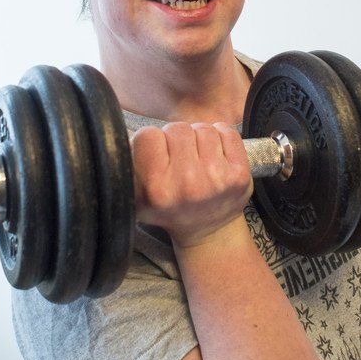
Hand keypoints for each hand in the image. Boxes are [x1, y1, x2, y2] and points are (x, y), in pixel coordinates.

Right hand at [132, 122, 252, 247]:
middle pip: (176, 128)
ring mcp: (216, 178)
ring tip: (197, 158)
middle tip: (179, 158)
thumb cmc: (172, 207)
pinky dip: (221, 137)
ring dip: (199, 138)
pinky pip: (227, 132)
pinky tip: (216, 155)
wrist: (209, 231)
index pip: (147, 135)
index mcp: (156, 189)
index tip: (158, 155)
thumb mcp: (138, 196)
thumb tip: (121, 138)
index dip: (152, 142)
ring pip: (202, 128)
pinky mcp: (239, 175)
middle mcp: (187, 183)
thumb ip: (129, 167)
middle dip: (176, 139)